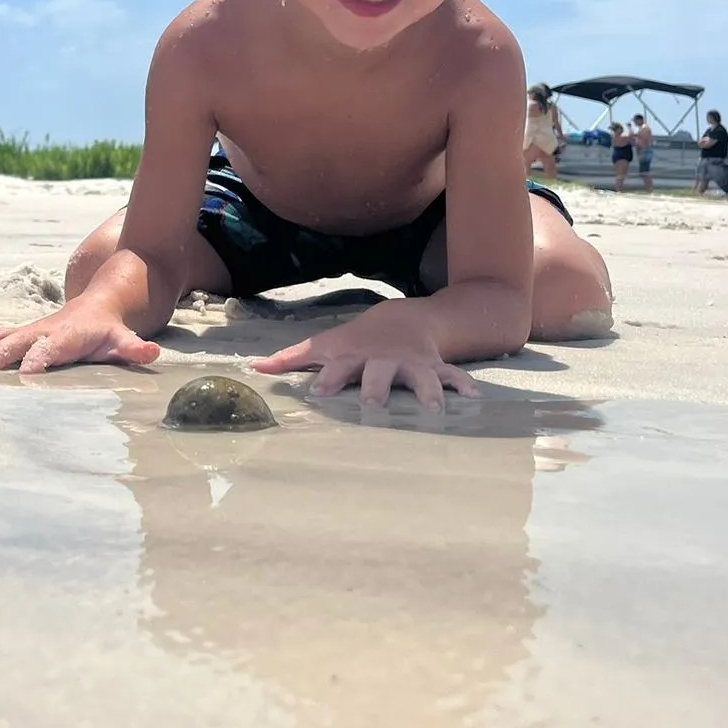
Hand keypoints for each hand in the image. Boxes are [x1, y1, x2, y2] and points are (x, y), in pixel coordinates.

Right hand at [0, 297, 161, 373]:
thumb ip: (134, 348)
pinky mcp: (20, 334)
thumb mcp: (123, 339)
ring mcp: (29, 331)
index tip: (26, 374)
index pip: (50, 348)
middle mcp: (43, 331)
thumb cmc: (108, 330)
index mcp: (67, 335)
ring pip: (0, 338)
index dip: (39, 358)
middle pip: (17, 343)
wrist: (98, 304)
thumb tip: (153, 352)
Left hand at [250, 301, 479, 409]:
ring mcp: (411, 364)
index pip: (338, 369)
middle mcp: (383, 361)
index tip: (319, 394)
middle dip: (377, 386)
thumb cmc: (356, 340)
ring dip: (428, 390)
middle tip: (375, 403)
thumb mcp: (325, 345)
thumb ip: (291, 359)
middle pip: (379, 372)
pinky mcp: (435, 368)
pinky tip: (474, 400)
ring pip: (421, 376)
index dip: (328, 380)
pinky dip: (463, 386)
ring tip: (434, 409)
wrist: (403, 318)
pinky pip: (453, 376)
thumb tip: (253, 368)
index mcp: (354, 358)